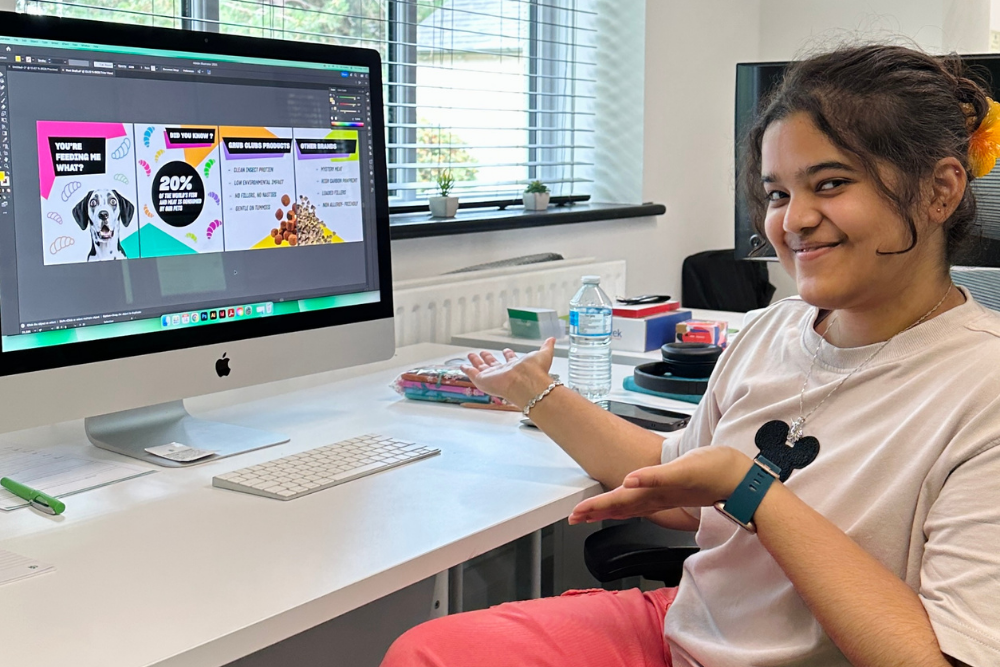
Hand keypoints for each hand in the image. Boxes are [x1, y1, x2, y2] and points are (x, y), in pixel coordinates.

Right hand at [461, 338, 555, 407]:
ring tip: (471, 356)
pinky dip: (467, 370)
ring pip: (482, 369)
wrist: (527, 383)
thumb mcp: (543, 355)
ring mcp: (493, 377)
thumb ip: (547, 347)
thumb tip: (552, 339)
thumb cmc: (535, 372)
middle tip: (483, 353)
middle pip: (494, 364)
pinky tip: (463, 366)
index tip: (506, 351)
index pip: (511, 360)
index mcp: (516, 366)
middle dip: (489, 358)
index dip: (508, 355)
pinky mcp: (484, 381)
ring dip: (476, 362)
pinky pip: (473, 374)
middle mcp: (504, 372)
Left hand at [568, 447, 752, 523]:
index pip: (618, 501)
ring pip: (632, 505)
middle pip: (620, 506)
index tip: (576, 513)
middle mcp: (658, 497)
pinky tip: (627, 497)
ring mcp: (666, 496)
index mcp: (655, 492)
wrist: (744, 480)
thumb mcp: (684, 470)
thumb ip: (655, 478)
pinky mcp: (675, 491)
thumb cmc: (718, 472)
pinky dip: (633, 499)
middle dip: (596, 511)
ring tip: (592, 512)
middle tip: (574, 517)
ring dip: (610, 508)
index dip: (595, 507)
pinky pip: (648, 498)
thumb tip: (628, 482)